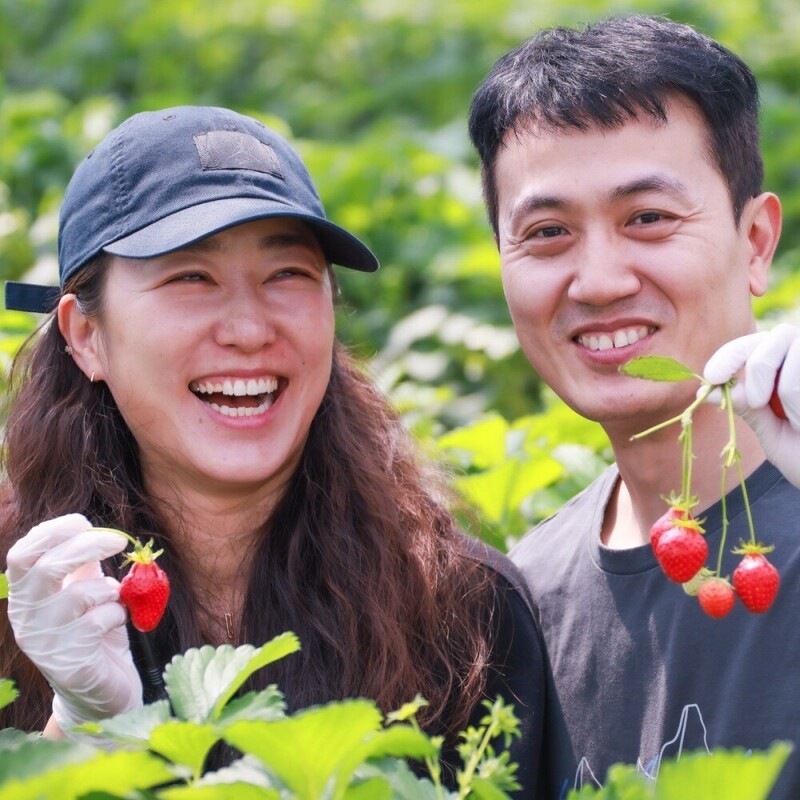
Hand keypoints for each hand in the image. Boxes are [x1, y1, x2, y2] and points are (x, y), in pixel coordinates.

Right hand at [6, 514, 142, 734]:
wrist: (101, 692)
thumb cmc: (94, 633)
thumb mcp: (86, 593)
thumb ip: (84, 566)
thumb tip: (92, 531)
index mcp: (25, 596)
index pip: (22, 555)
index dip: (51, 532)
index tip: (82, 522)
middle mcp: (26, 618)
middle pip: (47, 567)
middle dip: (88, 545)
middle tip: (120, 540)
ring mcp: (45, 642)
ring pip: (79, 594)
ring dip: (109, 589)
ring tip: (114, 599)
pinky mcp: (70, 662)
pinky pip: (100, 621)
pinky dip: (118, 613)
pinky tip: (117, 622)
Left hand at [703, 324, 799, 487]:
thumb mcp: (772, 433)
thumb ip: (746, 407)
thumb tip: (706, 390)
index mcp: (786, 369)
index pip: (753, 344)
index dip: (730, 354)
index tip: (712, 377)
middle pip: (778, 335)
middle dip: (759, 366)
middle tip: (757, 402)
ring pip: (797, 350)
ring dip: (789, 389)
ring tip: (797, 419)